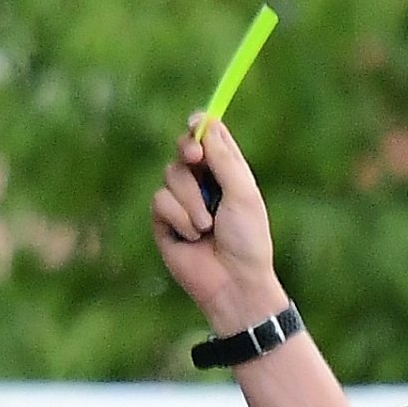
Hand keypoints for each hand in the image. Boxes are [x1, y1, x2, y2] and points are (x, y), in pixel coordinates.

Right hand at [151, 118, 285, 332]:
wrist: (233, 283)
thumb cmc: (247, 241)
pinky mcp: (165, 222)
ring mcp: (182, 202)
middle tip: (196, 158)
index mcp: (226, 173)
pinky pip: (160, 200)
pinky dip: (178, 217)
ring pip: (171, 174)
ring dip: (190, 199)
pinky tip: (192, 237)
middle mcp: (203, 184)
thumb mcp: (242, 193)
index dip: (199, 126)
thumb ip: (224, 158)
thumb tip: (206, 123)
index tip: (196, 123)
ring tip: (207, 226)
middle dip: (188, 150)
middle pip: (184, 148)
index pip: (208, 138)